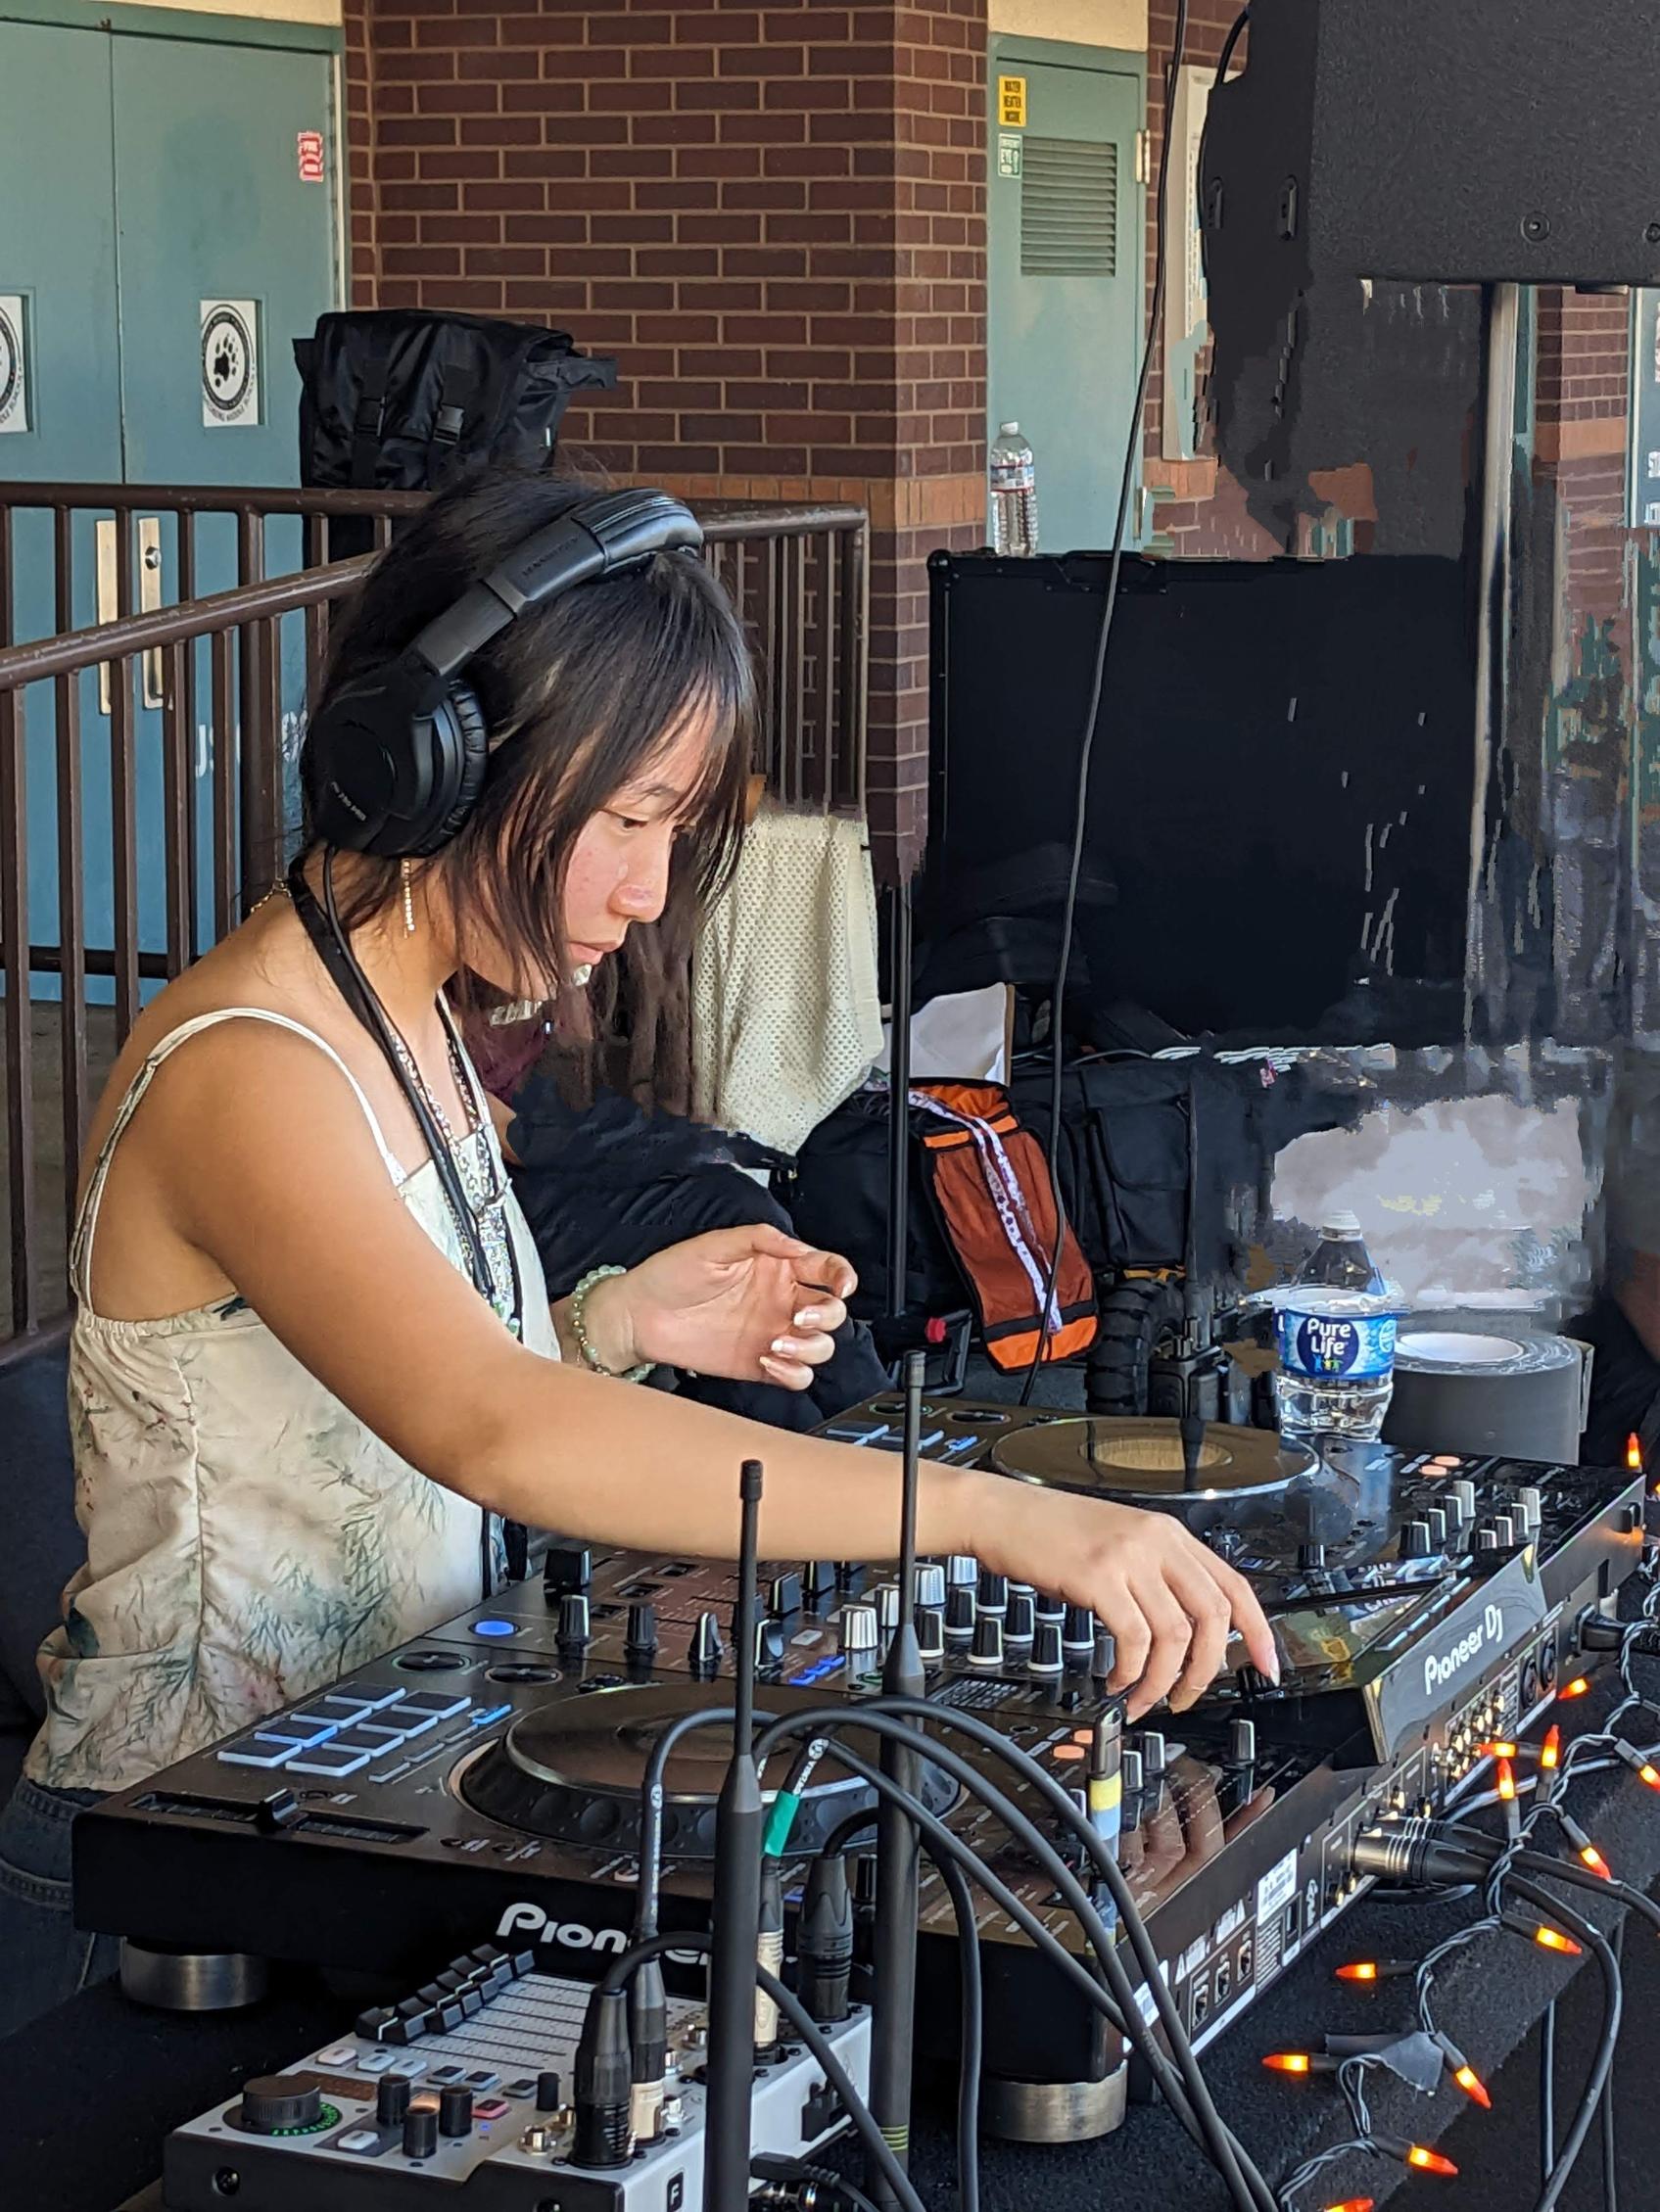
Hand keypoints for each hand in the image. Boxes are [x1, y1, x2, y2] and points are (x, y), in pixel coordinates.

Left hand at [587, 1227, 854, 1387]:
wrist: (638, 1315)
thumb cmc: (670, 1275)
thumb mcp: (714, 1244)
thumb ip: (760, 1238)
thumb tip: (796, 1245)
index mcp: (776, 1267)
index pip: (826, 1268)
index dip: (843, 1276)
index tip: (841, 1285)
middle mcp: (780, 1300)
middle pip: (832, 1312)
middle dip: (826, 1316)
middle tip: (798, 1316)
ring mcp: (773, 1333)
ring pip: (820, 1346)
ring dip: (810, 1347)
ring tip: (778, 1342)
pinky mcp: (760, 1364)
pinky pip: (797, 1376)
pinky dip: (794, 1373)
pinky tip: (769, 1360)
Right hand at [969, 1478, 1279, 1720]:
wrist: (1000, 1512)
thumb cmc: (1050, 1531)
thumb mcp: (1118, 1544)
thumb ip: (1155, 1577)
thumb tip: (1185, 1633)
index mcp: (1168, 1534)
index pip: (1234, 1584)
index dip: (1258, 1631)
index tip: (1266, 1665)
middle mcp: (1156, 1541)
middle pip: (1213, 1615)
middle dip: (1207, 1670)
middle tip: (1186, 1696)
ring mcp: (1128, 1557)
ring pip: (1176, 1634)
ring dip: (1163, 1680)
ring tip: (1144, 1698)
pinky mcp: (1098, 1576)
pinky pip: (1134, 1638)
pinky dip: (1132, 1672)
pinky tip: (1118, 1681)